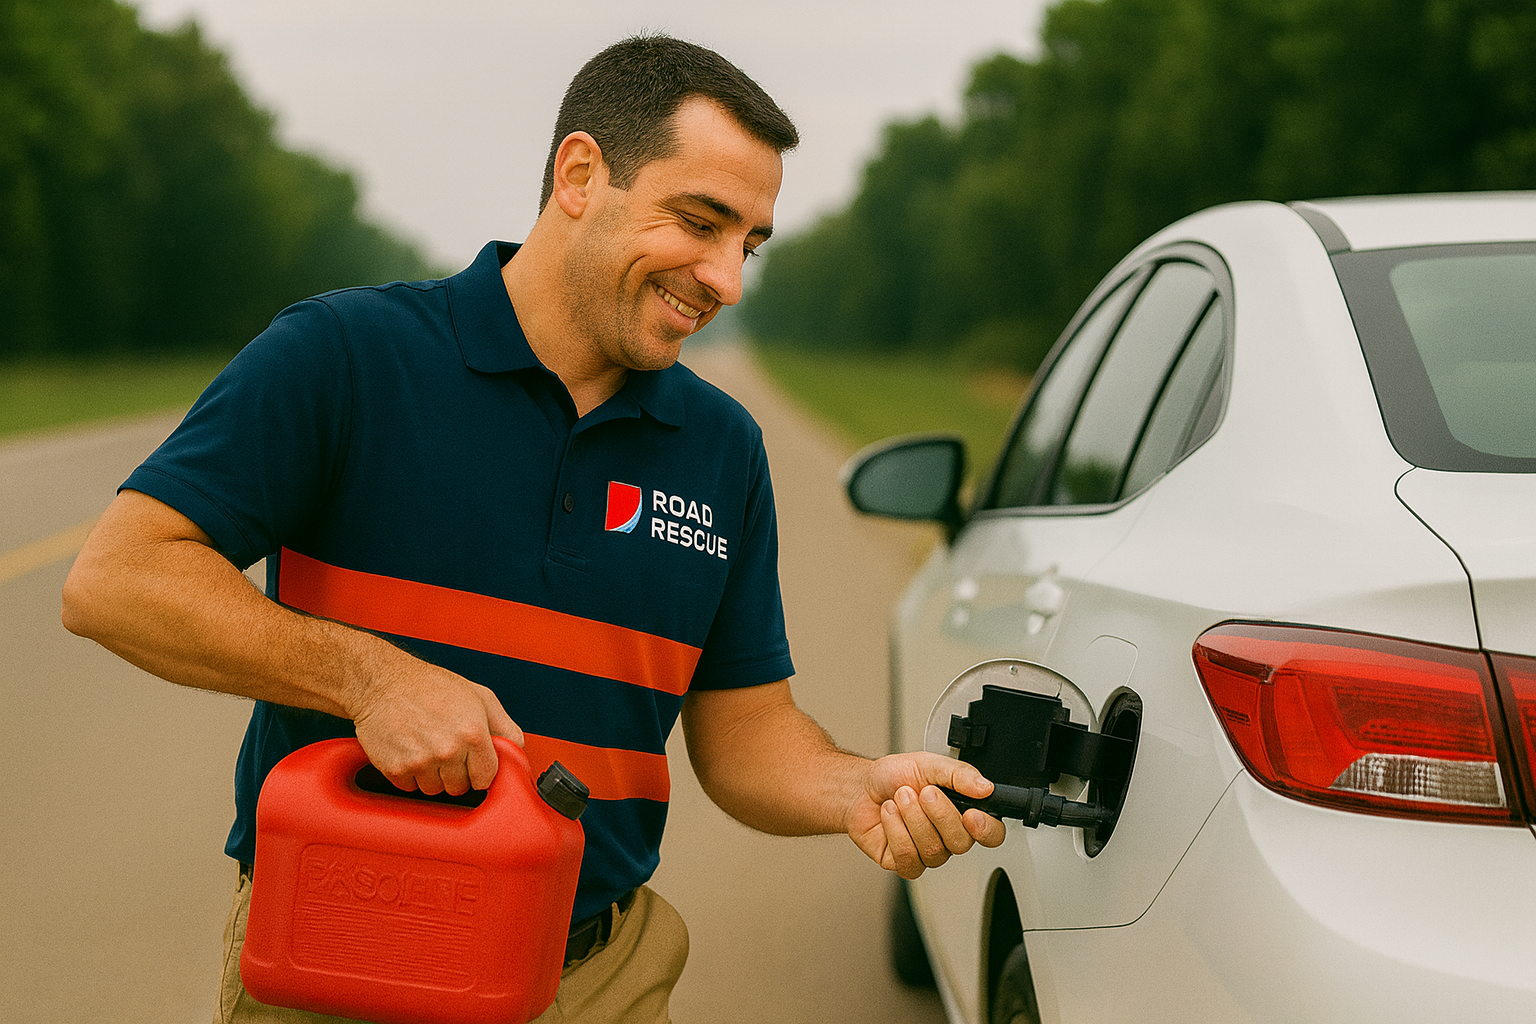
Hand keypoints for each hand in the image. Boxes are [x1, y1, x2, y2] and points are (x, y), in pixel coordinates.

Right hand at [348, 654, 522, 796]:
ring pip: (435, 790)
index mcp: (472, 733)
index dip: (480, 771)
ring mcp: (421, 762)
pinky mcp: (396, 769)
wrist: (382, 682)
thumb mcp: (479, 696)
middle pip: (461, 787)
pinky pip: (410, 787)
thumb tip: (517, 749)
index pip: (487, 778)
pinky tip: (411, 750)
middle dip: (456, 773)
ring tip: (427, 747)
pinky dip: (410, 774)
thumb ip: (504, 726)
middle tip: (446, 750)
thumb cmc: (430, 686)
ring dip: (433, 775)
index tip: (473, 762)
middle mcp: (448, 750)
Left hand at [847, 752, 1005, 878]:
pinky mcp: (905, 863)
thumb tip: (985, 787)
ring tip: (900, 797)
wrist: (862, 787)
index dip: (986, 829)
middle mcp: (948, 836)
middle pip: (961, 843)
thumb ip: (960, 774)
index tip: (971, 815)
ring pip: (933, 849)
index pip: (991, 833)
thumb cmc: (895, 777)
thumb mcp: (929, 764)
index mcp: (962, 813)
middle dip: (939, 814)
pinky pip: (909, 857)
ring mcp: (928, 852)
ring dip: (912, 818)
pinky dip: (896, 830)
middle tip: (923, 792)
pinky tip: (889, 814)